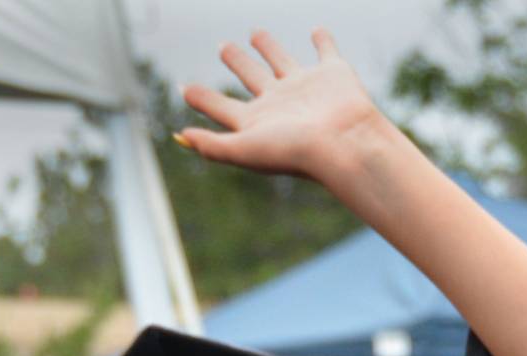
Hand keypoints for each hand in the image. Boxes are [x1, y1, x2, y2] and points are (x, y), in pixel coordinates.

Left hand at [178, 28, 392, 182]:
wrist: (346, 145)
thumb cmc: (296, 153)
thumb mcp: (245, 151)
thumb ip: (213, 145)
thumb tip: (180, 135)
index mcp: (257, 121)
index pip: (221, 106)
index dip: (202, 98)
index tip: (184, 88)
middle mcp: (280, 102)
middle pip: (251, 77)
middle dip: (236, 61)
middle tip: (223, 47)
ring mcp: (305, 86)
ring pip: (281, 60)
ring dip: (269, 47)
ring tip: (255, 32)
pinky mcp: (332, 73)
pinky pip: (326, 51)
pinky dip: (323, 40)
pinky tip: (317, 30)